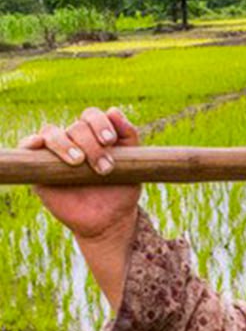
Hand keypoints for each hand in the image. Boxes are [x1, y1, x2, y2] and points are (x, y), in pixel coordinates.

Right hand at [19, 106, 141, 241]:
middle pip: (76, 126)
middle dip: (92, 145)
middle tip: (105, 168)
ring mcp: (55, 153)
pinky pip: (27, 148)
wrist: (108, 219)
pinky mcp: (39, 168)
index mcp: (95, 134)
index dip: (100, 123)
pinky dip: (30, 142)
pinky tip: (38, 144)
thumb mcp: (133, 161)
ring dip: (64, 144)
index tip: (110, 141)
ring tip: (78, 162)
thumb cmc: (121, 188)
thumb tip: (114, 111)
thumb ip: (128, 135)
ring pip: (51, 132)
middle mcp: (74, 140)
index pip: (92, 115)